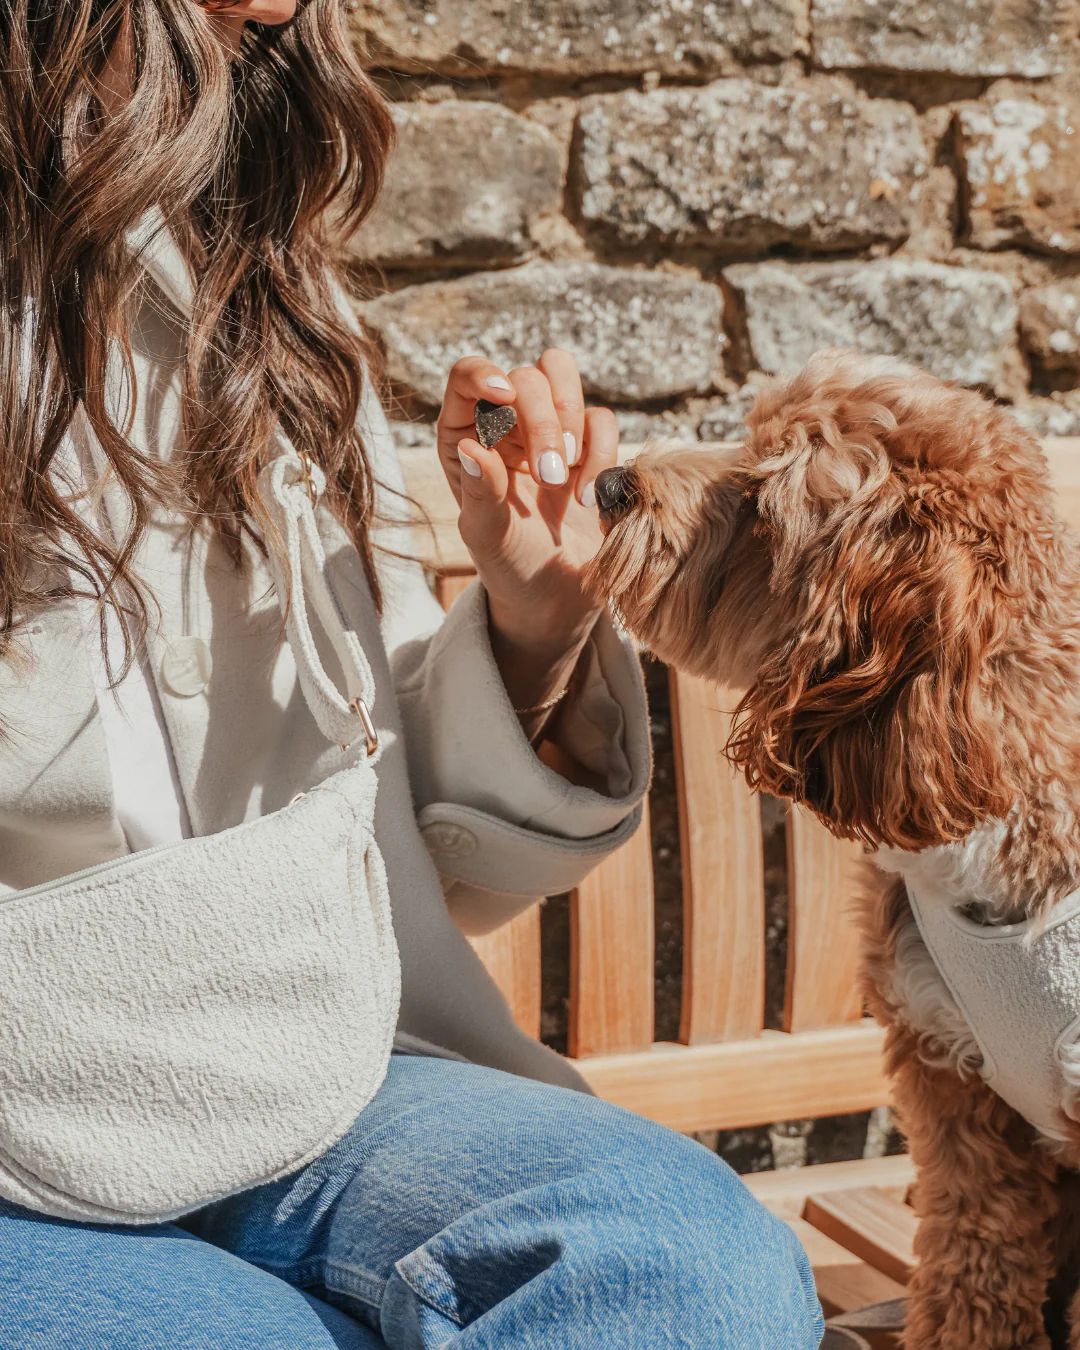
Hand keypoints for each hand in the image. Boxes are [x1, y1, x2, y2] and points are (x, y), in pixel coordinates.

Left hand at [436, 350, 619, 727]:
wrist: (557, 598)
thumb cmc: (510, 567)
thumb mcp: (488, 537)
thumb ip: (480, 493)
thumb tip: (471, 450)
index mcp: (464, 436)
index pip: (467, 377)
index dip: (484, 374)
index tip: (503, 397)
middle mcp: (504, 423)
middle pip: (525, 376)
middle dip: (542, 420)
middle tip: (549, 476)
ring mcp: (548, 429)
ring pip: (562, 377)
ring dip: (570, 424)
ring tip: (564, 482)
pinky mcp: (590, 445)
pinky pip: (601, 418)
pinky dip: (602, 453)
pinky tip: (588, 499)